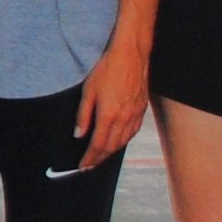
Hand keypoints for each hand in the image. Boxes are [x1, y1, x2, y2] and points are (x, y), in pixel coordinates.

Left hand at [73, 36, 151, 170]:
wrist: (131, 55)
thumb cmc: (107, 69)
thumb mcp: (88, 90)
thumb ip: (83, 115)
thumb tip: (79, 134)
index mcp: (108, 114)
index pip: (97, 144)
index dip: (89, 157)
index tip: (82, 166)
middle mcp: (124, 118)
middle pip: (111, 147)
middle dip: (99, 159)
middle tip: (89, 166)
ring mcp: (135, 114)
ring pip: (123, 141)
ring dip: (111, 152)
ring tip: (101, 157)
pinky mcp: (142, 110)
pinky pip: (132, 132)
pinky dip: (123, 141)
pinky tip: (118, 142)